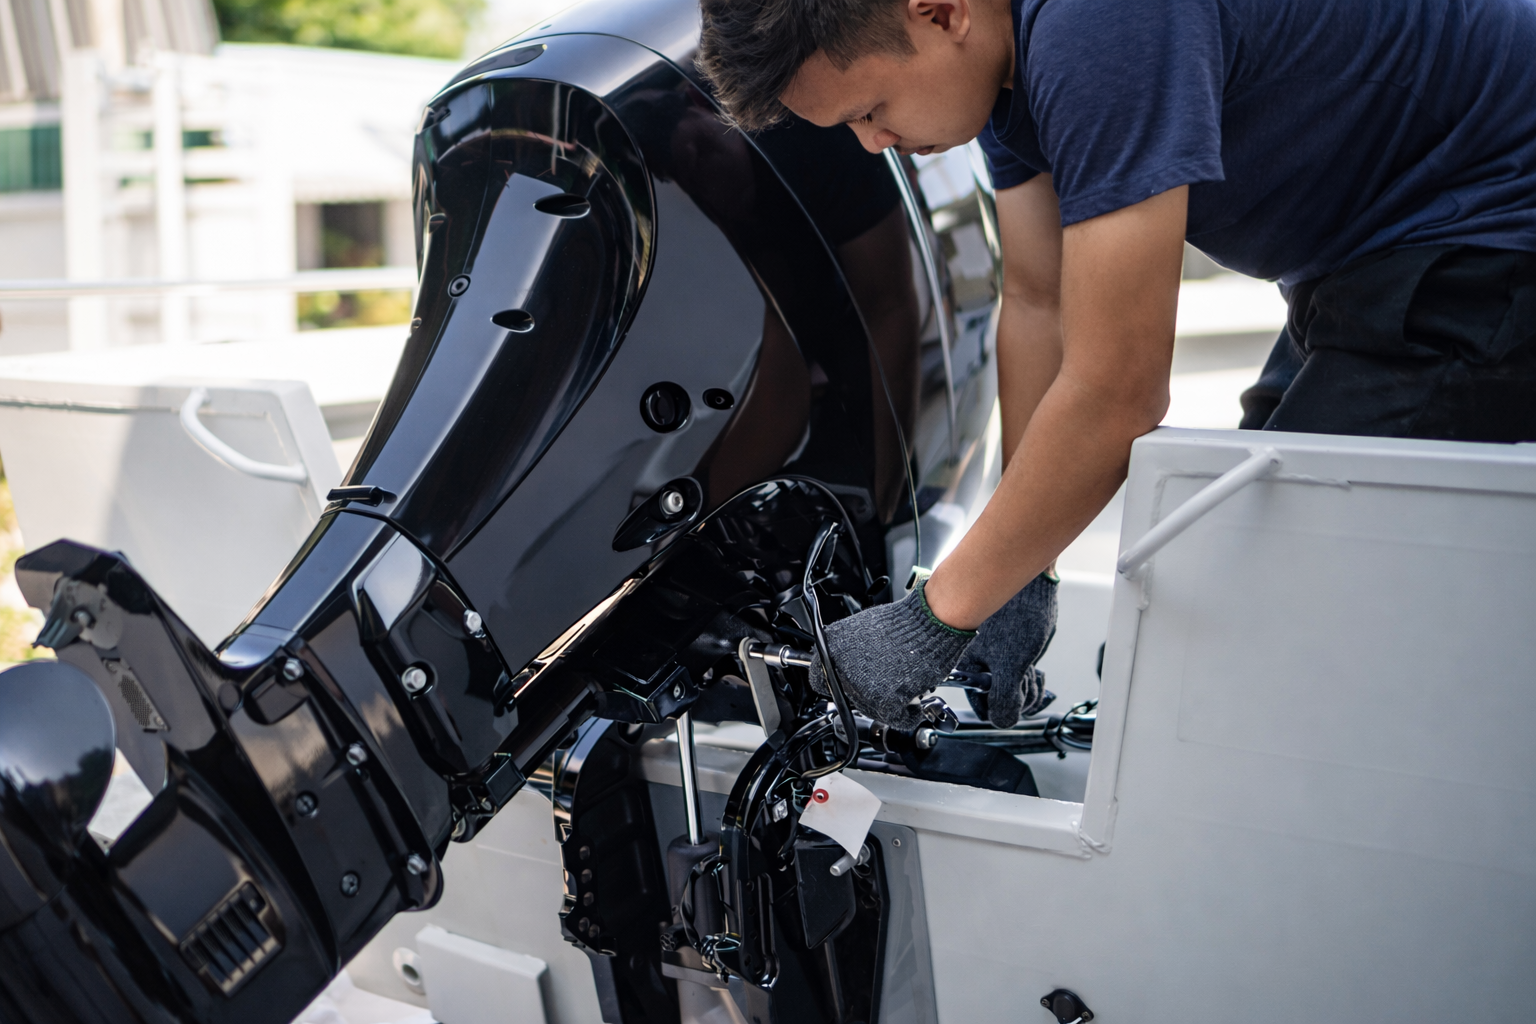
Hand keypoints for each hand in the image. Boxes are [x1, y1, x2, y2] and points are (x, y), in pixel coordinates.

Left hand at [809, 579, 975, 727]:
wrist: (929, 623)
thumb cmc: (903, 623)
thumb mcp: (861, 629)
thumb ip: (845, 651)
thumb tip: (842, 665)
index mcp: (831, 648)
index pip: (817, 678)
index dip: (835, 683)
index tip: (844, 684)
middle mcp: (841, 669)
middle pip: (848, 698)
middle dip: (867, 692)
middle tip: (885, 680)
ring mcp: (861, 687)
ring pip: (870, 710)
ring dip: (887, 704)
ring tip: (902, 685)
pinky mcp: (885, 702)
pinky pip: (895, 719)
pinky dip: (907, 715)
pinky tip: (911, 704)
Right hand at [957, 573, 1057, 727]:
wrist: (1034, 586)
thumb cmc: (1017, 613)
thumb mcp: (1011, 663)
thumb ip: (1004, 697)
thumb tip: (1002, 721)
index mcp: (969, 667)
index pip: (982, 708)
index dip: (1003, 710)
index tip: (1017, 704)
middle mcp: (979, 665)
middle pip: (1000, 702)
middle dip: (1021, 697)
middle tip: (1027, 680)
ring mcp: (996, 660)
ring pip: (1013, 692)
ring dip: (1029, 689)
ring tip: (1034, 674)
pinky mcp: (1010, 654)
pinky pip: (1019, 679)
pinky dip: (1031, 681)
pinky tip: (1037, 673)